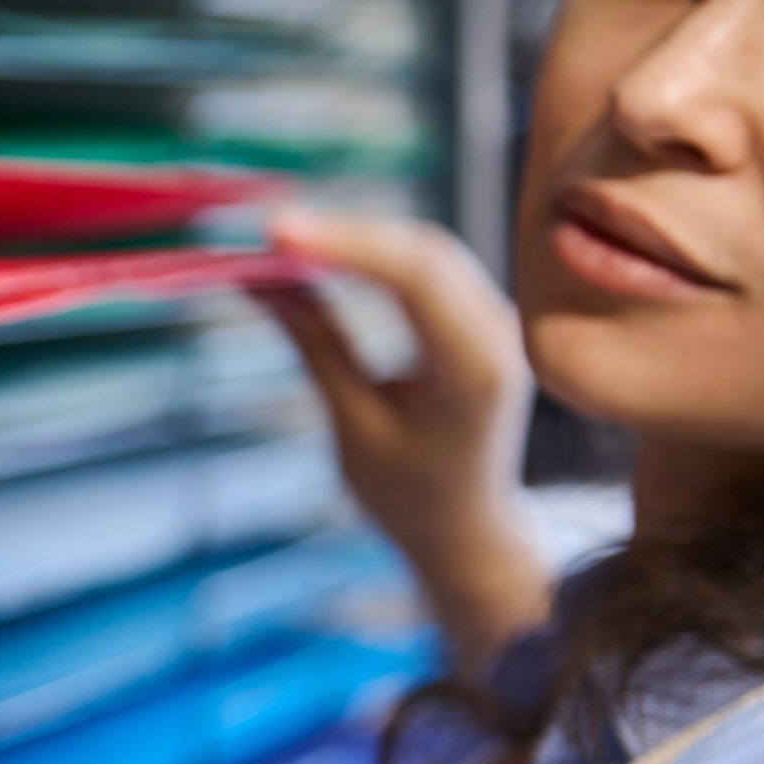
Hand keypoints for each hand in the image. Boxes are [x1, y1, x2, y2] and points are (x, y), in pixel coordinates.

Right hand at [265, 208, 551, 674]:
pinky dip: (375, 256)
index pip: (414, 277)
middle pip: (423, 251)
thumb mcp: (353, 427)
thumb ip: (318, 347)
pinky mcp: (478, 320)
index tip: (277, 233)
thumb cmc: (409, 496)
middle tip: (268, 232)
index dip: (344, 244)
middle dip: (345, 233)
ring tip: (286, 240)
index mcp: (475, 368)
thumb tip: (265, 283)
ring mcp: (495, 322)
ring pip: (426, 251)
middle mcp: (498, 333)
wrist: (468, 531)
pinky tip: (327, 254)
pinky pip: (428, 269)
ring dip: (358, 239)